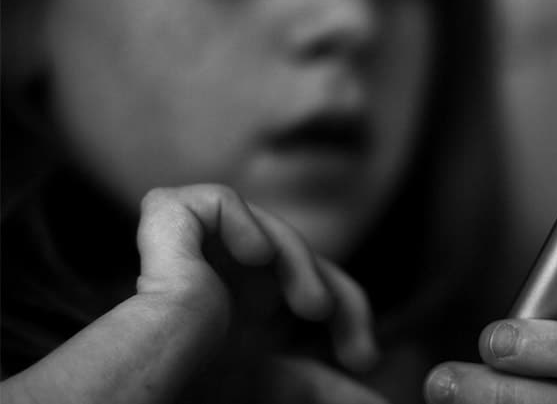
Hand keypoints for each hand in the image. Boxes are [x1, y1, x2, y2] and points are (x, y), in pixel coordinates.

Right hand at [2, 184, 379, 403]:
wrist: (145, 381)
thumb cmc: (199, 389)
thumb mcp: (279, 388)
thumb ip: (326, 390)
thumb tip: (383, 401)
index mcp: (250, 310)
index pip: (320, 290)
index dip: (351, 314)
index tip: (363, 360)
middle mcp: (228, 275)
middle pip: (306, 258)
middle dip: (339, 294)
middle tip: (354, 346)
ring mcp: (199, 247)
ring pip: (271, 231)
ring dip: (300, 263)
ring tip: (310, 310)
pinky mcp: (167, 220)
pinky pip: (217, 199)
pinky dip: (242, 220)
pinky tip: (255, 256)